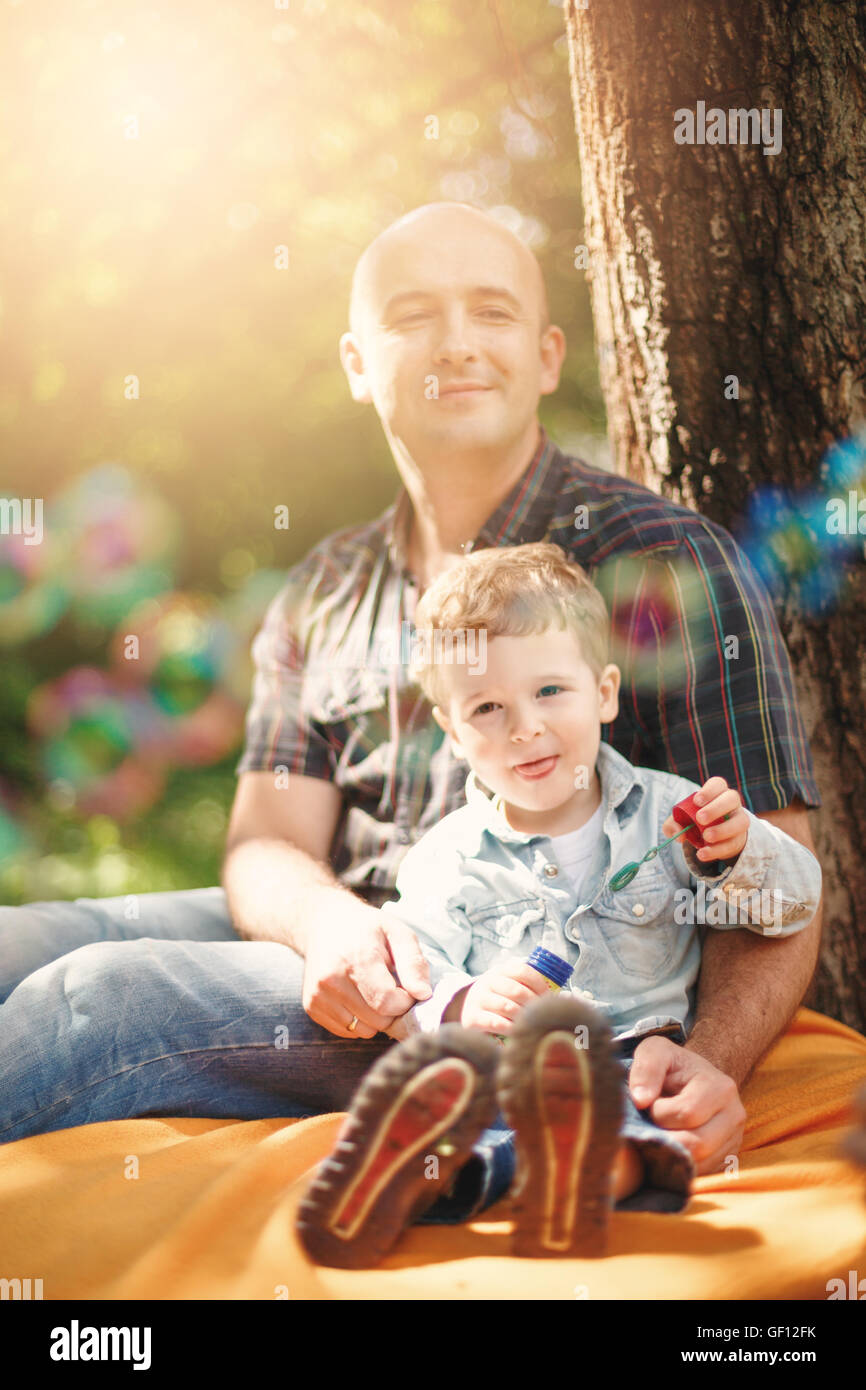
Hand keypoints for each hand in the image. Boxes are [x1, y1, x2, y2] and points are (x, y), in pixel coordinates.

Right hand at [302, 899, 431, 1038]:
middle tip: (391, 988)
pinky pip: (347, 1031)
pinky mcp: (312, 1006)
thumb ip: (413, 963)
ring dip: (376, 1018)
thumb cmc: (367, 929)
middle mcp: (332, 979)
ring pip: (363, 1030)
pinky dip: (358, 1020)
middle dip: (392, 1010)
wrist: (324, 922)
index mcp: (356, 959)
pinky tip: (358, 997)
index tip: (405, 987)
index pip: (387, 1002)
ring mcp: (318, 995)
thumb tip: (423, 994)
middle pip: (377, 1020)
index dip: (405, 1000)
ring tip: (373, 991)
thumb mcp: (397, 933)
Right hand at [459, 958, 550, 1033]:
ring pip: (507, 1007)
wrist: (469, 1009)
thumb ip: (529, 986)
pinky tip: (516, 1031)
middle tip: (541, 1014)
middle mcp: (487, 982)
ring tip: (530, 1023)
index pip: (522, 971)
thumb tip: (562, 997)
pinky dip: (509, 1028)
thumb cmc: (499, 998)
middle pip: (517, 990)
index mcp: (500, 970)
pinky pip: (495, 1022)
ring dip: (522, 1017)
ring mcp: (478, 999)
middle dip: (533, 1004)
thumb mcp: (509, 986)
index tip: (548, 997)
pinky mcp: (472, 1017)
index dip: (539, 984)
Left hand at [629, 1036, 745, 1173]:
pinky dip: (681, 1166)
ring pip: (700, 1164)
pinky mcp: (727, 1159)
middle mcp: (735, 1116)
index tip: (652, 1104)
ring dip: (673, 1154)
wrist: (692, 1079)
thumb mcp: (656, 1052)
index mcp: (721, 1088)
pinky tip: (671, 1148)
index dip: (660, 1113)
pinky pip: (703, 1174)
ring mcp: (734, 1141)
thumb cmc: (672, 1066)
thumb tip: (640, 1100)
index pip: (686, 1114)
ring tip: (662, 1133)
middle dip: (666, 1137)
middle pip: (697, 1145)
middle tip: (654, 1124)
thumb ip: (645, 1068)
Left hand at [663, 775, 748, 864]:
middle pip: (732, 798)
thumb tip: (679, 834)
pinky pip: (733, 844)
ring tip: (706, 837)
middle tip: (700, 818)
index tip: (696, 801)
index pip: (718, 784)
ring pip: (740, 821)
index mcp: (717, 792)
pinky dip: (717, 850)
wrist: (709, 839)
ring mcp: (739, 820)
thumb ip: (673, 825)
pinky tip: (703, 854)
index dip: (709, 791)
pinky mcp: (739, 839)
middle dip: (716, 808)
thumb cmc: (694, 822)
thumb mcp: (679, 821)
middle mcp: (731, 803)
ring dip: (723, 830)